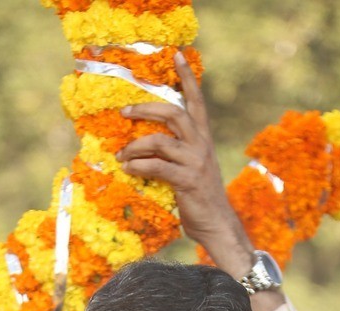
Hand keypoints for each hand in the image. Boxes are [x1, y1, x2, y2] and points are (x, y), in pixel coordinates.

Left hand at [119, 55, 280, 310]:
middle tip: (125, 112)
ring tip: (121, 155)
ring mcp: (194, 162)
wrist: (218, 226)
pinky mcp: (186, 181)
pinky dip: (139, 166)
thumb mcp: (192, 170)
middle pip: (173, 113)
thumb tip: (148, 149)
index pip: (196, 101)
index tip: (176, 55)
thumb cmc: (201, 200)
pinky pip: (157, 167)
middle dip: (146, 108)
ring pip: (160, 140)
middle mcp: (201, 145)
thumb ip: (177, 154)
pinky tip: (129, 170)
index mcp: (203, 139)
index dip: (187, 77)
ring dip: (135, 145)